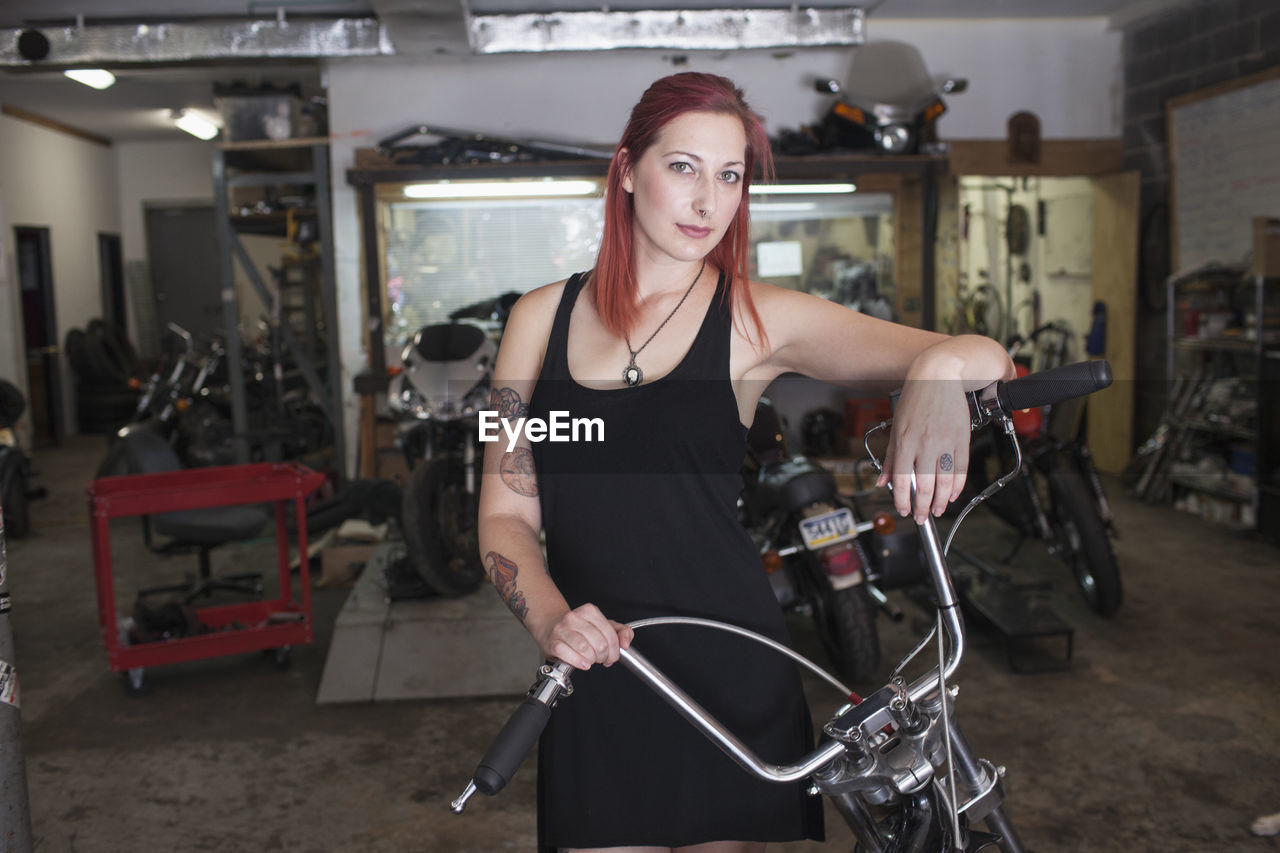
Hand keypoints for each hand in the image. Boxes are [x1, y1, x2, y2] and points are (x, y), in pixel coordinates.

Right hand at [535, 603, 633, 670]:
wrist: (551, 628)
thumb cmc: (579, 629)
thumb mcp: (603, 626)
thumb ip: (621, 632)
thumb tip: (626, 642)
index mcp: (589, 611)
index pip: (610, 635)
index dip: (615, 651)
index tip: (612, 656)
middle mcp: (574, 617)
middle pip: (599, 644)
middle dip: (603, 657)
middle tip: (601, 659)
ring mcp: (562, 629)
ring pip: (585, 649)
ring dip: (591, 660)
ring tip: (591, 660)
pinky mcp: (553, 642)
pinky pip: (569, 655)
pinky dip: (578, 662)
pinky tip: (582, 663)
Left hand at [875, 376, 970, 522]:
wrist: (939, 375)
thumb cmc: (915, 399)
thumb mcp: (896, 427)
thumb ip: (890, 457)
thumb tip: (882, 481)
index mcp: (904, 441)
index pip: (902, 480)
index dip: (903, 500)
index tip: (904, 511)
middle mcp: (924, 444)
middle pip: (925, 486)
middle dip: (923, 507)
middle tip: (922, 517)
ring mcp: (945, 442)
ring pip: (945, 482)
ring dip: (942, 501)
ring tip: (938, 510)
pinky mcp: (962, 439)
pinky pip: (961, 468)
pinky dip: (958, 485)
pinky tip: (953, 494)